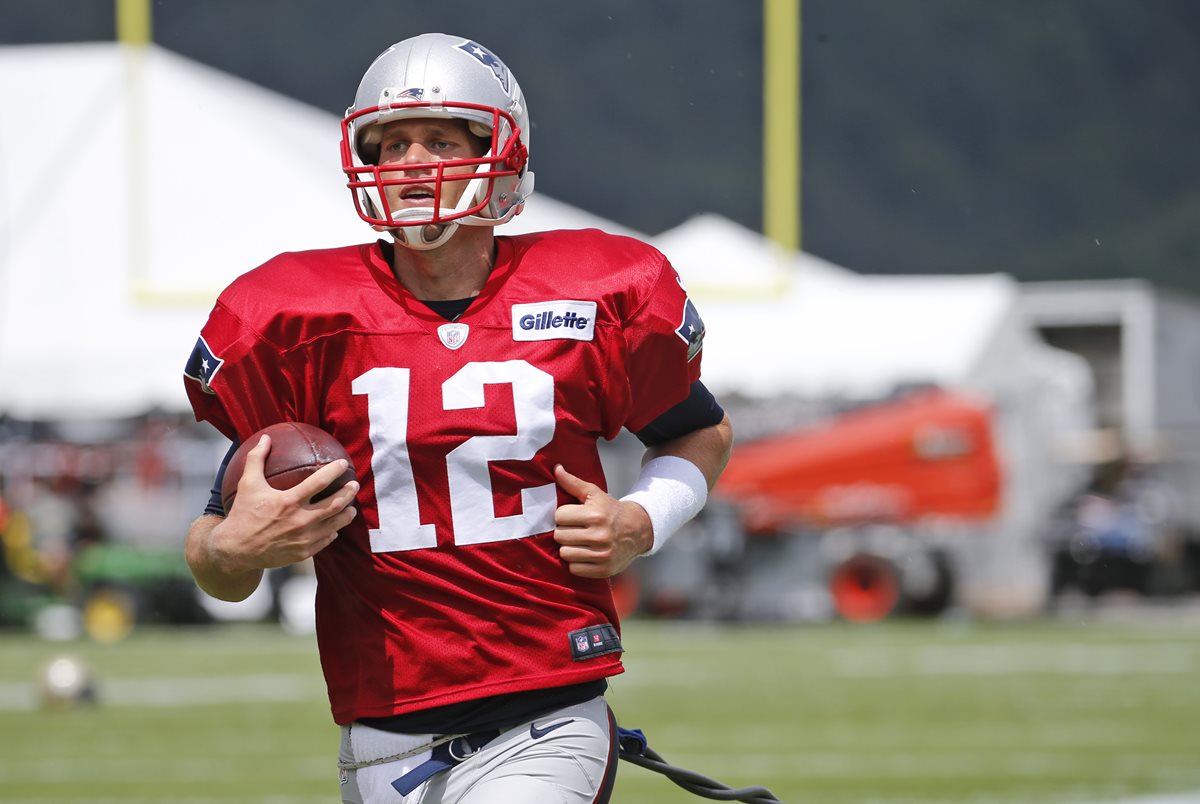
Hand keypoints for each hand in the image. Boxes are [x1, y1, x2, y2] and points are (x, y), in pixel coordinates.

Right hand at [211, 434, 359, 573]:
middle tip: (354, 485)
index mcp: (289, 501)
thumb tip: (266, 438)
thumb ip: (256, 459)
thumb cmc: (242, 514)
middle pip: (335, 504)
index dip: (335, 470)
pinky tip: (335, 527)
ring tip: (351, 507)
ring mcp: (304, 538)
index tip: (343, 464)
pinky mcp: (304, 553)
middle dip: (349, 492)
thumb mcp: (247, 484)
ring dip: (347, 514)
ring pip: (336, 524)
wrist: (235, 550)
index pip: (320, 482)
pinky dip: (333, 532)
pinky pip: (326, 540)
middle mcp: (300, 520)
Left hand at [553, 464, 652, 578]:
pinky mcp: (604, 569)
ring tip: (579, 541)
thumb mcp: (594, 494)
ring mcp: (602, 554)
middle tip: (575, 529)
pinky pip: (575, 569)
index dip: (563, 515)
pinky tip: (585, 553)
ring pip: (565, 553)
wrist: (637, 530)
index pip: (559, 516)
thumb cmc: (610, 510)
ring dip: (569, 547)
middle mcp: (599, 535)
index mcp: (596, 515)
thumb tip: (556, 469)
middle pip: (560, 536)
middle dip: (564, 531)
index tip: (572, 515)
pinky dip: (576, 562)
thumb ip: (573, 483)